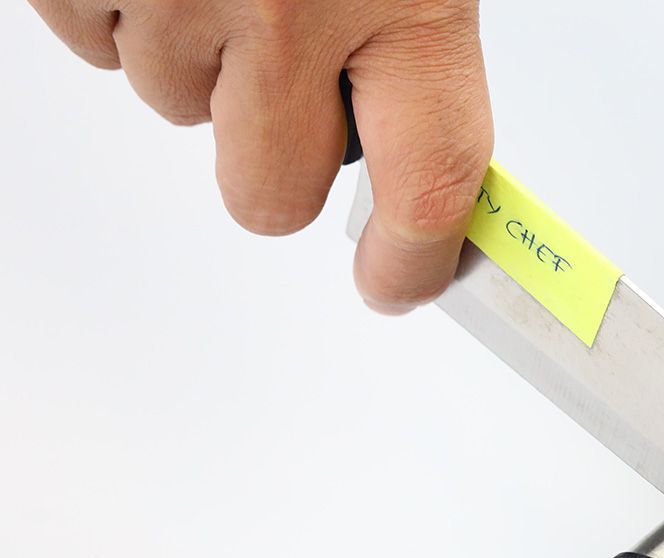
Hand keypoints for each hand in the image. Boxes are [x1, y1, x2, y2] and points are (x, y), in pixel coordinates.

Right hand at [26, 0, 491, 312]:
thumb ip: (404, 51)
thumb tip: (408, 157)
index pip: (430, 189)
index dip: (413, 262)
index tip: (396, 285)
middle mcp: (295, 5)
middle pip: (271, 193)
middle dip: (274, 154)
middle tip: (286, 72)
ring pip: (177, 109)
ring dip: (199, 58)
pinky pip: (96, 45)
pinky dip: (123, 7)